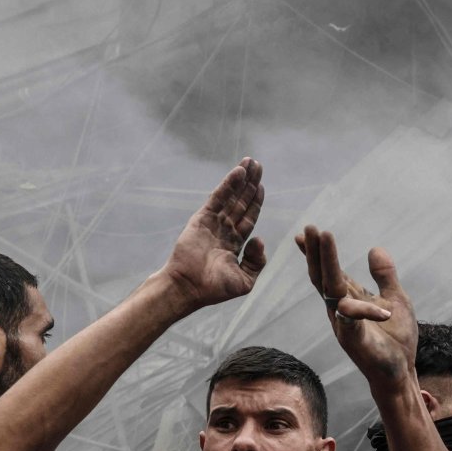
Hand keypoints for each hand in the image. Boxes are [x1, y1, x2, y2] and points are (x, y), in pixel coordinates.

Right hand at [162, 158, 266, 308]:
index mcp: (235, 244)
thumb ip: (257, 261)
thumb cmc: (214, 289)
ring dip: (241, 179)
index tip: (262, 186)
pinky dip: (229, 184)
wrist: (190, 288)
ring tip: (250, 162)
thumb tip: (260, 239)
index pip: (248, 217)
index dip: (256, 201)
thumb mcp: (245, 280)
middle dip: (250, 184)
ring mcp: (213, 223)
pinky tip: (238, 172)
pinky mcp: (202, 218)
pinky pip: (219, 198)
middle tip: (258, 165)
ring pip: (231, 196)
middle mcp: (224, 230)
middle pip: (241, 202)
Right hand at [298, 226, 415, 382]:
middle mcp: (341, 309)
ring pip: (331, 290)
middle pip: (323, 276)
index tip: (307, 232)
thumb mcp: (395, 298)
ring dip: (327, 263)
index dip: (319, 253)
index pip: (330, 273)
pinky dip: (361, 308)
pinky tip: (364, 298)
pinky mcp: (354, 339)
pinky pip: (352, 319)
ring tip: (325, 238)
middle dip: (317, 252)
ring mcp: (344, 324)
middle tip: (310, 229)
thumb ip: (384, 276)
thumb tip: (374, 248)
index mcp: (350, 299)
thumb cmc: (396, 338)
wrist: (401, 371)